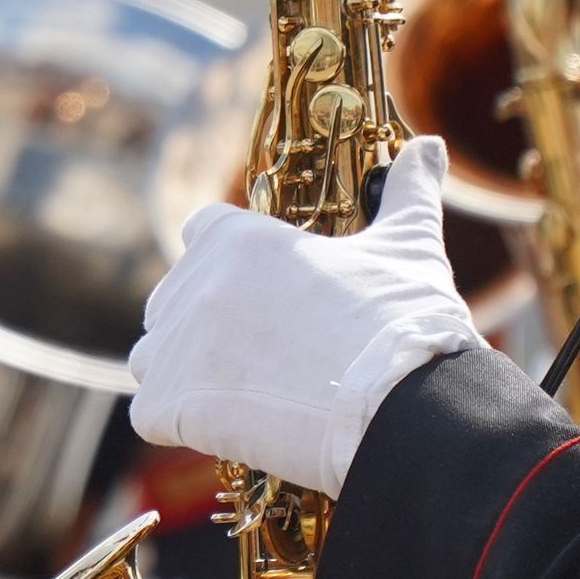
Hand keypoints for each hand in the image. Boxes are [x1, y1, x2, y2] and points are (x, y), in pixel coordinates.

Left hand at [129, 136, 480, 495]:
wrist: (402, 408)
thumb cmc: (404, 324)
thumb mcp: (410, 247)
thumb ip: (407, 193)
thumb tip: (430, 147)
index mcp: (240, 238)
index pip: (199, 230)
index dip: (223, 261)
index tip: (255, 290)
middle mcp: (196, 284)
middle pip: (170, 300)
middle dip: (202, 326)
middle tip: (262, 358)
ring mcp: (177, 346)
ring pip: (152, 357)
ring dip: (182, 377)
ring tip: (240, 397)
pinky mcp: (169, 405)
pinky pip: (149, 415)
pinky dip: (178, 427)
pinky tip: (225, 431)